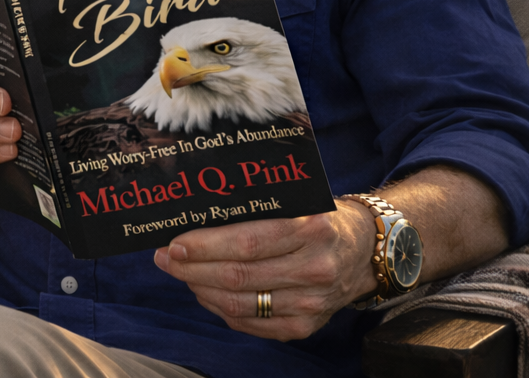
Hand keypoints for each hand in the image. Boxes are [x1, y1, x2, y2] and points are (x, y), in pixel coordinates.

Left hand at [152, 199, 379, 340]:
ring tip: (181, 273)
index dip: (204, 246)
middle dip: (191, 268)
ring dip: (200, 289)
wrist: (363, 252)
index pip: (245, 242)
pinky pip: (251, 324)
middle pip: (237, 276)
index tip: (174, 242)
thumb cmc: (316, 219)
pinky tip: (205, 293)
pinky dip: (221, 309)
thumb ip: (253, 207)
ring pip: (240, 303)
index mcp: (309, 229)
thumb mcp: (294, 202)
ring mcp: (312, 302)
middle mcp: (313, 268)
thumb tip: (194, 212)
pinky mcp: (306, 326)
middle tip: (165, 258)